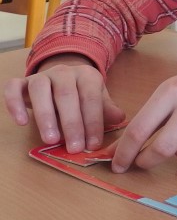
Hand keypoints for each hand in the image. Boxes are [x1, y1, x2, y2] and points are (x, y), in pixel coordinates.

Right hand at [4, 54, 124, 152]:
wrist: (60, 77)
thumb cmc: (81, 94)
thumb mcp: (98, 100)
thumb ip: (106, 109)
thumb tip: (119, 118)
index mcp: (87, 76)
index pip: (91, 98)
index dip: (93, 122)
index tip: (93, 144)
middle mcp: (64, 72)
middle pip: (66, 95)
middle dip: (72, 123)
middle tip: (74, 147)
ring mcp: (41, 76)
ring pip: (40, 90)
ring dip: (46, 116)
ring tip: (51, 140)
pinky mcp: (22, 82)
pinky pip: (13, 88)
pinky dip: (15, 104)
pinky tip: (21, 122)